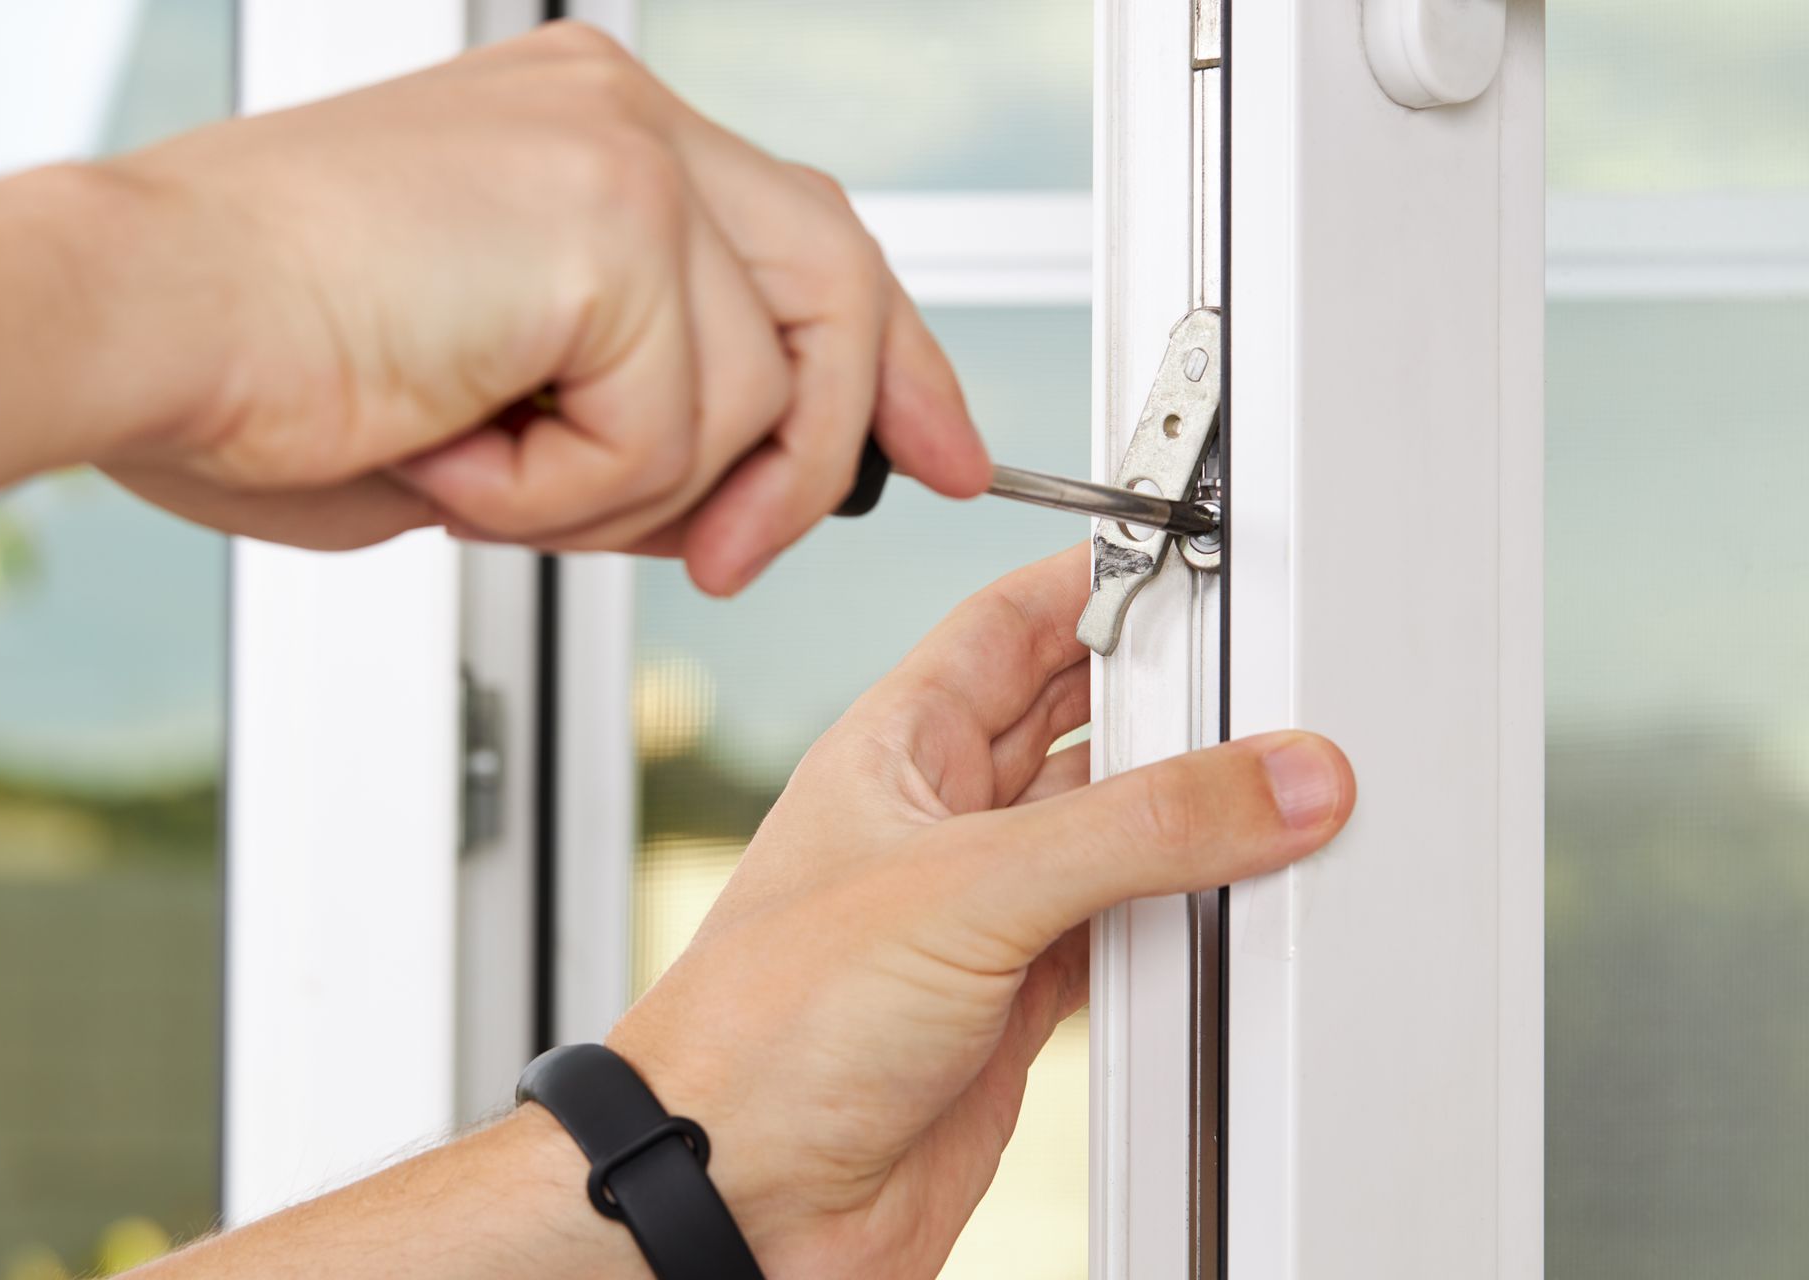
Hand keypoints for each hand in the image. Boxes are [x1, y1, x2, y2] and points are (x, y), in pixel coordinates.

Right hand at [91, 21, 988, 590]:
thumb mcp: (503, 402)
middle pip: (839, 281)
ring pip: (756, 388)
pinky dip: (570, 489)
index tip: (938, 446)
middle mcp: (624, 117)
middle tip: (746, 553)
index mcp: (594, 137)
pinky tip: (461, 447)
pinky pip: (677, 423)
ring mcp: (627, 153)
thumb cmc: (264, 366)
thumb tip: (732, 496)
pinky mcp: (614, 216)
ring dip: (624, 490)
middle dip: (827, 447)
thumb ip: (636, 416)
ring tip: (482, 466)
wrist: (134, 326)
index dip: (888, 360)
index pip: (807, 239)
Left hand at [603, 544, 1355, 1275]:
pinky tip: (1224, 907)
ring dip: (1182, 817)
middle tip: (1259, 676)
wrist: (739, 1198)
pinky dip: (1182, 921)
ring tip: (1269, 787)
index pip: (1011, 623)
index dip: (1095, 579)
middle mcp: (941, 823)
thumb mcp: (966, 891)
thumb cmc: (764, 1030)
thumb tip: (1266, 778)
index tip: (1189, 553)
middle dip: (1163, 694)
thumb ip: (1134, 833)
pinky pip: (1122, 933)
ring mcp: (981, 916)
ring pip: (1110, 833)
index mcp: (898, 749)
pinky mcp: (1015, 1004)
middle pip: (1075, 722)